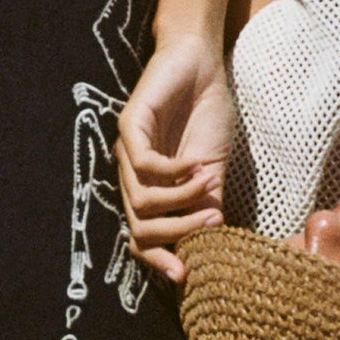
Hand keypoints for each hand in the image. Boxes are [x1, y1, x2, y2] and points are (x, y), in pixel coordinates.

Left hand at [117, 33, 234, 282]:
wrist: (201, 64)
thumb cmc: (206, 114)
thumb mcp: (212, 169)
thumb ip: (205, 204)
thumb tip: (211, 247)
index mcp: (148, 188)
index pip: (140, 238)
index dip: (158, 259)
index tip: (186, 275)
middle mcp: (131, 174)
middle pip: (138, 227)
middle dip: (175, 234)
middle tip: (210, 223)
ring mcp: (126, 151)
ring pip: (141, 201)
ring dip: (180, 200)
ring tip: (209, 184)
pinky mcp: (129, 125)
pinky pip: (145, 165)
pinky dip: (174, 173)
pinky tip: (196, 164)